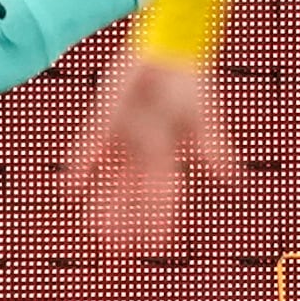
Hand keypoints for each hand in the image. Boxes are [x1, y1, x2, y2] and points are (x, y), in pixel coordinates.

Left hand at [69, 58, 231, 248]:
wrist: (166, 51)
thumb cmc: (189, 83)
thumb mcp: (202, 118)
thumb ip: (212, 148)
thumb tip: (231, 178)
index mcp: (169, 156)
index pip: (164, 195)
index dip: (159, 219)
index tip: (155, 244)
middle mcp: (143, 154)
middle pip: (132, 195)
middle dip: (126, 220)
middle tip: (114, 248)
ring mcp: (121, 140)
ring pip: (109, 181)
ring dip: (102, 204)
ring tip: (92, 230)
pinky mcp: (102, 123)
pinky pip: (87, 151)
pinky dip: (79, 171)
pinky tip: (68, 192)